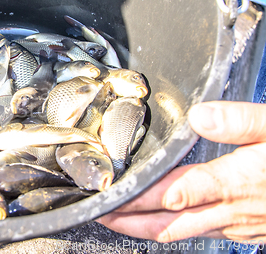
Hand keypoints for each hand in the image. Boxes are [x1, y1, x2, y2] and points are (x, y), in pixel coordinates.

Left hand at [96, 101, 265, 241]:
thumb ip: (241, 121)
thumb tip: (200, 116)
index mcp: (235, 183)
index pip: (170, 195)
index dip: (133, 199)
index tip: (106, 197)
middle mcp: (232, 211)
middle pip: (167, 224)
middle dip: (128, 222)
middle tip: (100, 215)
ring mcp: (242, 225)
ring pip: (183, 233)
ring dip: (148, 228)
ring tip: (122, 219)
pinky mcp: (253, 230)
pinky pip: (205, 232)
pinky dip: (177, 228)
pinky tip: (171, 218)